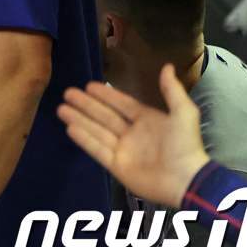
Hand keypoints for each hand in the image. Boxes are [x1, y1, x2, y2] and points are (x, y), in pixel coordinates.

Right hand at [57, 64, 209, 207]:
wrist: (186, 180)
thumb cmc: (184, 145)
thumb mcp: (184, 113)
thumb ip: (172, 90)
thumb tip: (166, 66)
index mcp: (147, 120)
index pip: (122, 104)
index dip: (106, 95)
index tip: (89, 85)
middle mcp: (132, 134)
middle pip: (104, 116)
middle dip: (86, 105)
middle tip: (68, 93)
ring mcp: (123, 150)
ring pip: (96, 131)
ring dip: (79, 119)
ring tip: (61, 108)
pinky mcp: (117, 166)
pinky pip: (97, 150)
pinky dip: (84, 139)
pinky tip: (70, 128)